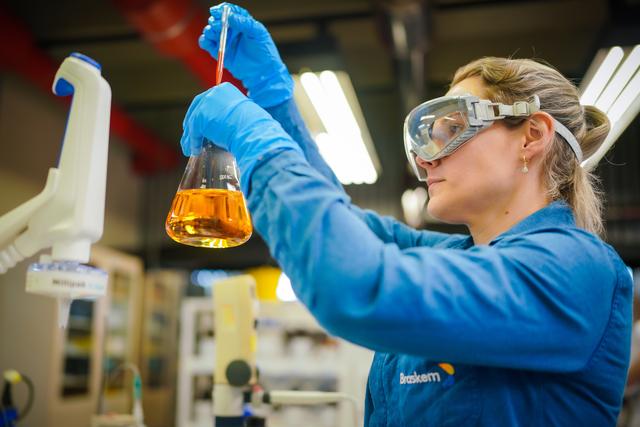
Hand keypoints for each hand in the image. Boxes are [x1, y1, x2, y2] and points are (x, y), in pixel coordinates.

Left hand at [180, 83, 301, 191]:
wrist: (253, 131)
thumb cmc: (253, 127)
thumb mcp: (240, 114)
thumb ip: (228, 115)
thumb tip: (221, 126)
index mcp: (224, 89)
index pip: (208, 100)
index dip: (202, 111)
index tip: (200, 122)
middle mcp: (213, 93)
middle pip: (197, 107)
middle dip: (192, 122)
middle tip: (189, 134)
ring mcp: (205, 104)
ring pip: (193, 121)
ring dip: (190, 136)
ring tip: (189, 148)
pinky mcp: (200, 118)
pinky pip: (193, 132)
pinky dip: (193, 142)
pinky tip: (195, 151)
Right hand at [199, 3, 292, 107]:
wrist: (263, 72)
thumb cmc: (265, 51)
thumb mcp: (258, 33)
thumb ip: (244, 23)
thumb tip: (230, 16)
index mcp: (242, 22)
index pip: (229, 11)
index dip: (222, 9)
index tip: (216, 11)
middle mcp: (232, 30)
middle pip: (217, 20)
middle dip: (214, 21)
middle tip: (217, 25)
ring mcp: (225, 41)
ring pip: (210, 31)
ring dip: (209, 30)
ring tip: (213, 33)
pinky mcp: (220, 53)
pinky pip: (207, 44)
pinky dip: (204, 41)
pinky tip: (207, 40)